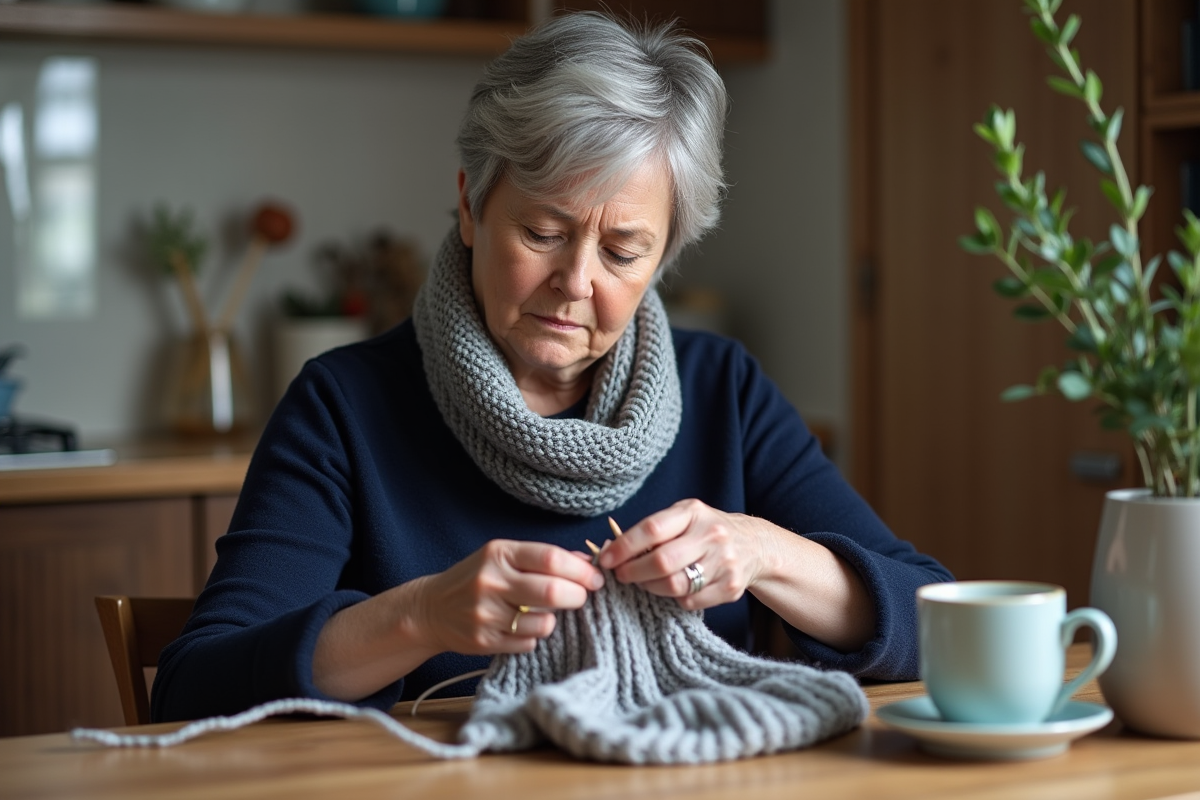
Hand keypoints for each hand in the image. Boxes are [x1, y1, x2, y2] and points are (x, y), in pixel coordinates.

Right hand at [414, 540, 603, 655]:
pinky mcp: (484, 641)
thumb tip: (587, 562)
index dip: (581, 570)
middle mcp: (491, 582)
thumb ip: (542, 559)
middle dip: (578, 596)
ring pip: (544, 622)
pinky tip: (521, 627)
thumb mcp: (503, 558)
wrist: (431, 609)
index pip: (550, 558)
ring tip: (544, 613)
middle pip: (552, 591)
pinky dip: (534, 636)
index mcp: (499, 554)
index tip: (596, 578)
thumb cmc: (476, 579)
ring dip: (553, 619)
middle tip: (582, 597)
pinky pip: (528, 642)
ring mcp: (486, 614)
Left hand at [597, 499, 770, 610]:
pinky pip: (690, 601)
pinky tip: (672, 589)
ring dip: (650, 588)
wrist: (754, 545)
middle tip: (620, 575)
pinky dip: (674, 599)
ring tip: (644, 582)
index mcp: (693, 512)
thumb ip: (651, 531)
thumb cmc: (705, 531)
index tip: (606, 559)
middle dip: (633, 572)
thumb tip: (609, 550)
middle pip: (662, 561)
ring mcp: (724, 562)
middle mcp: (712, 535)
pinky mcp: (730, 587)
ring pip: (674, 585)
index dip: (624, 547)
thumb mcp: (683, 518)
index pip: (652, 529)